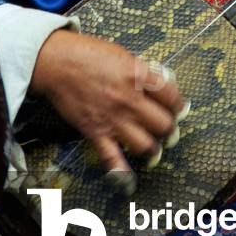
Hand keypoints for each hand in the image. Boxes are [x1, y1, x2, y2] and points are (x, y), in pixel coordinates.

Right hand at [30, 31, 185, 179]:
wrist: (56, 63)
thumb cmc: (86, 54)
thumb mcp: (122, 54)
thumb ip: (141, 71)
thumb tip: (159, 83)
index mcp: (137, 75)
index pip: (171, 95)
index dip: (179, 104)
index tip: (179, 109)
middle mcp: (129, 99)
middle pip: (163, 124)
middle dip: (170, 129)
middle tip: (169, 130)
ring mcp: (113, 119)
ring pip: (146, 145)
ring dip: (153, 150)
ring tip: (154, 149)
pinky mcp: (96, 132)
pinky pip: (113, 159)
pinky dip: (123, 174)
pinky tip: (130, 181)